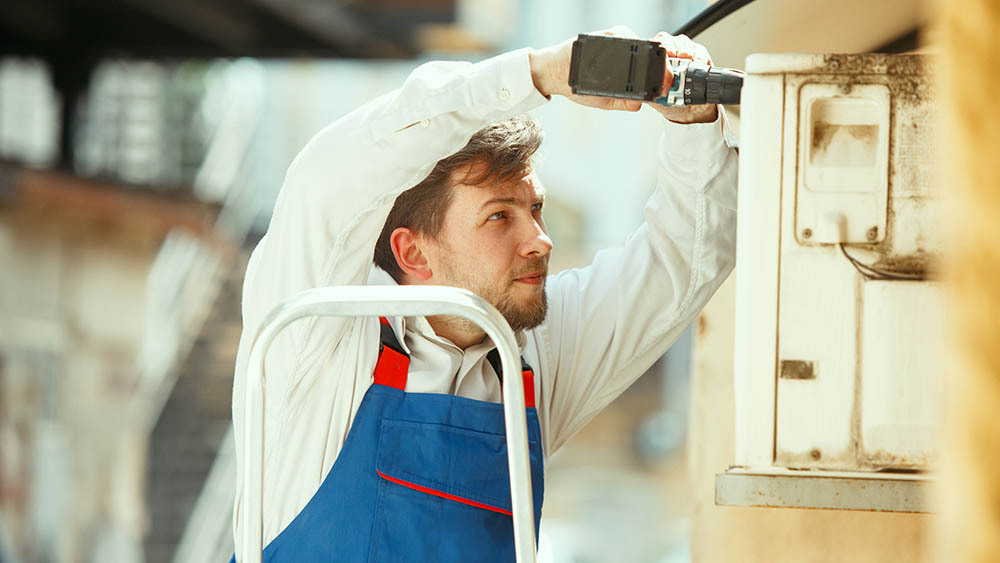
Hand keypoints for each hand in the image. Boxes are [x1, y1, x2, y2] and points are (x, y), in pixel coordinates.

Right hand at [528, 26, 718, 123]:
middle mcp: (623, 54)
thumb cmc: (578, 85)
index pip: (649, 69)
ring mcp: (616, 43)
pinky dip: (631, 41)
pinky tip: (628, 51)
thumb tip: (641, 104)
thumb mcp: (604, 99)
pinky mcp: (608, 35)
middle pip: (649, 53)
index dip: (662, 74)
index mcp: (624, 70)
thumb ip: (624, 102)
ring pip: (641, 43)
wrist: (556, 73)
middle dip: (661, 63)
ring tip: (653, 63)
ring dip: (648, 53)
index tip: (668, 81)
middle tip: (666, 74)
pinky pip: (625, 34)